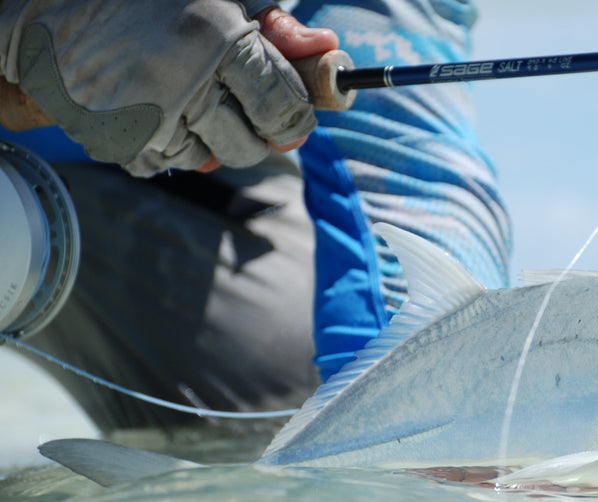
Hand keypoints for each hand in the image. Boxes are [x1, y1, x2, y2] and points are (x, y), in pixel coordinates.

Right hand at [0, 0, 337, 175]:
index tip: (294, 116)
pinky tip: (154, 112)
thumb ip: (273, 23)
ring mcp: (147, 117)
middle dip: (257, 134)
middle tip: (241, 110)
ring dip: (210, 139)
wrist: (46, 8)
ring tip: (188, 99)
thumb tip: (325, 49)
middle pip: (252, 145)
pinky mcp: (116, 142)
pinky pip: (165, 165)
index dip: (297, 116)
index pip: (283, 105)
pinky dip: (168, 147)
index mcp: (217, 37)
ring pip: (210, 160)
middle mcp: (184, 81)